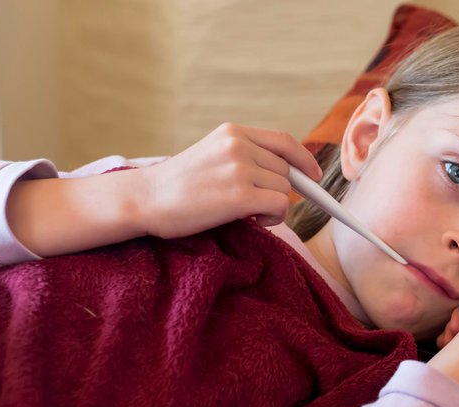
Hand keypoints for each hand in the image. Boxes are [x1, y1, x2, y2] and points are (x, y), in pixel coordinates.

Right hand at [138, 123, 321, 237]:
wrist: (143, 199)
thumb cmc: (178, 186)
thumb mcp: (213, 156)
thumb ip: (246, 157)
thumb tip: (290, 176)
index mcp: (233, 132)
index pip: (284, 142)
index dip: (304, 159)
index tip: (315, 175)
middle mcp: (238, 145)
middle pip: (286, 171)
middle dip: (280, 191)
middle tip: (257, 208)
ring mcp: (239, 169)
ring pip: (284, 190)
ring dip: (274, 207)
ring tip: (248, 214)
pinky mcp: (239, 196)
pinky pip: (279, 206)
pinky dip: (274, 218)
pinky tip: (254, 221)